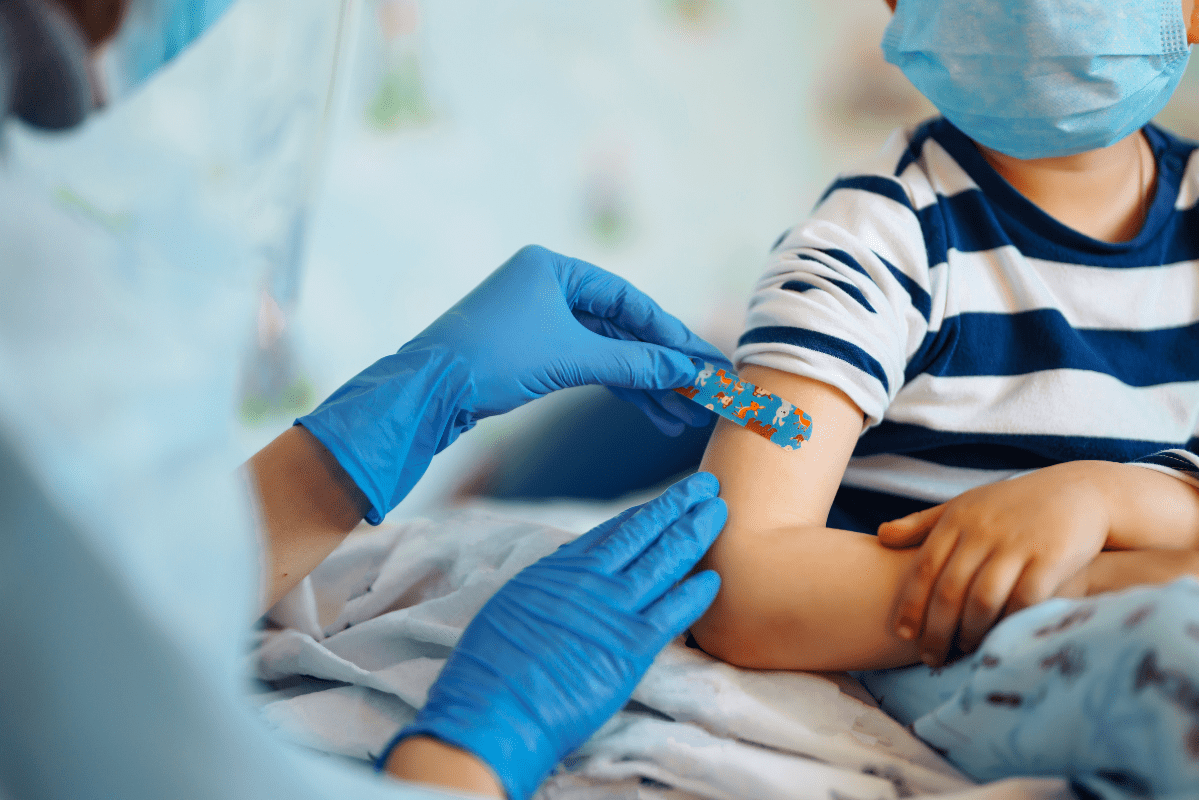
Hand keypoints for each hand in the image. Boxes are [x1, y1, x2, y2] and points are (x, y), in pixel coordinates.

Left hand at [297, 245, 729, 522]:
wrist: (423, 392)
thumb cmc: (490, 360)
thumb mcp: (569, 358)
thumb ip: (632, 362)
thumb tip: (686, 370)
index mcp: (554, 268)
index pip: (630, 299)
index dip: (672, 334)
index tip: (706, 361)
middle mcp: (548, 286)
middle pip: (622, 326)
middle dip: (662, 364)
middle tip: (704, 391)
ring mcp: (539, 319)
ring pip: (607, 350)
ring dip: (644, 383)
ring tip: (682, 415)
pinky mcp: (531, 351)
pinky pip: (587, 364)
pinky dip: (616, 386)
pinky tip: (649, 410)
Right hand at [378, 472, 725, 799]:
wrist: (494, 707)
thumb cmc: (491, 667)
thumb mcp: (513, 606)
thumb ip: (547, 587)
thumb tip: (563, 575)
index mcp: (561, 569)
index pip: (615, 531)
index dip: (646, 513)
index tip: (668, 499)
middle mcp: (590, 580)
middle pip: (646, 534)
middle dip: (679, 507)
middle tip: (707, 485)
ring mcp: (613, 610)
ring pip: (665, 561)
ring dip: (695, 533)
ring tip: (717, 512)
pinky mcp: (631, 647)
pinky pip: (674, 613)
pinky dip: (696, 593)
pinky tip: (714, 579)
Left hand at [879, 463, 1110, 665]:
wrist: (1078, 491)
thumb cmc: (1012, 505)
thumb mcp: (965, 505)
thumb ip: (923, 523)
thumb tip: (881, 537)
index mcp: (958, 519)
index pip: (924, 568)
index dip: (911, 604)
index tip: (903, 634)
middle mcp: (983, 531)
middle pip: (950, 589)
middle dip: (936, 629)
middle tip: (930, 657)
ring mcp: (1017, 544)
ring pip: (982, 599)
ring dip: (970, 631)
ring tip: (963, 651)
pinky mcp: (1051, 557)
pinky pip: (1024, 600)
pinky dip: (1009, 623)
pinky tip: (1002, 638)